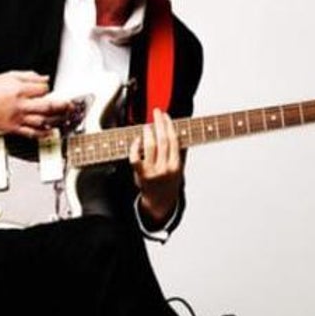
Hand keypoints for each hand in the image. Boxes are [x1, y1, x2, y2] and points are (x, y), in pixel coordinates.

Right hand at [0, 71, 73, 137]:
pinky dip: (43, 134)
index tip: (50, 90)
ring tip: (64, 118)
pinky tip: (50, 132)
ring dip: (56, 120)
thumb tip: (44, 78)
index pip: (43, 89)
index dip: (49, 89)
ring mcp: (17, 118)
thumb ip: (29, 76)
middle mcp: (20, 105)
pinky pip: (31, 133)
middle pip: (47, 106)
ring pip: (42, 121)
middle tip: (69, 105)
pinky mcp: (13, 128)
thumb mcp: (9, 76)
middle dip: (62, 105)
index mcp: (19, 89)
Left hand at [129, 108, 183, 225]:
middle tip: (156, 112)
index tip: (166, 115)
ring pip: (150, 147)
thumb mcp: (179, 168)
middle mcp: (165, 168)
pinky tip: (136, 140)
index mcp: (176, 165)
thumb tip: (178, 131)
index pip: (174, 140)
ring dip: (148, 133)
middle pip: (163, 140)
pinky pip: (135, 158)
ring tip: (146, 125)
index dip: (169, 126)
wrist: (159, 203)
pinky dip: (135, 147)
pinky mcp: (140, 174)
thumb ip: (179, 152)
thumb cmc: (168, 183)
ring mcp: (152, 171)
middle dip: (160, 123)